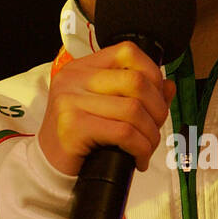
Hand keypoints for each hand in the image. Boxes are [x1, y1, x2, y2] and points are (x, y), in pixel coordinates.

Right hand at [39, 40, 175, 176]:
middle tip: (154, 132)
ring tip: (146, 149)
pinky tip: (138, 160)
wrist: (48, 166)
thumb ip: (137, 94)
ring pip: (134, 110)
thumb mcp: (108, 109)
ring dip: (150, 135)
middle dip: (157, 110)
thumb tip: (169, 86)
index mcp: (83, 67)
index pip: (128, 52)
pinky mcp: (73, 126)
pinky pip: (124, 133)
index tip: (157, 101)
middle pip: (136, 82)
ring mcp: (71, 100)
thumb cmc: (81, 138)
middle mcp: (74, 78)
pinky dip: (140, 148)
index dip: (153, 74)